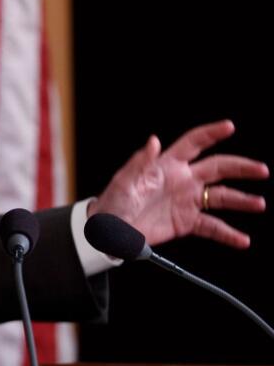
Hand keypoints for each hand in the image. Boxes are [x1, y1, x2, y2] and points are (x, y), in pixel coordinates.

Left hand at [89, 120, 267, 248]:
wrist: (108, 231)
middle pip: (217, 168)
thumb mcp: (124, 181)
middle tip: (262, 170)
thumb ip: (141, 161)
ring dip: (241, 200)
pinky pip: (212, 227)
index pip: (194, 143)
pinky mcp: (186, 222)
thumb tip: (154, 140)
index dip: (211, 133)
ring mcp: (186, 201)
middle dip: (240, 167)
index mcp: (167, 165)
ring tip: (258, 204)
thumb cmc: (112, 202)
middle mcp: (182, 180)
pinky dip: (228, 233)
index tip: (228, 126)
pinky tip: (242, 239)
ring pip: (220, 197)